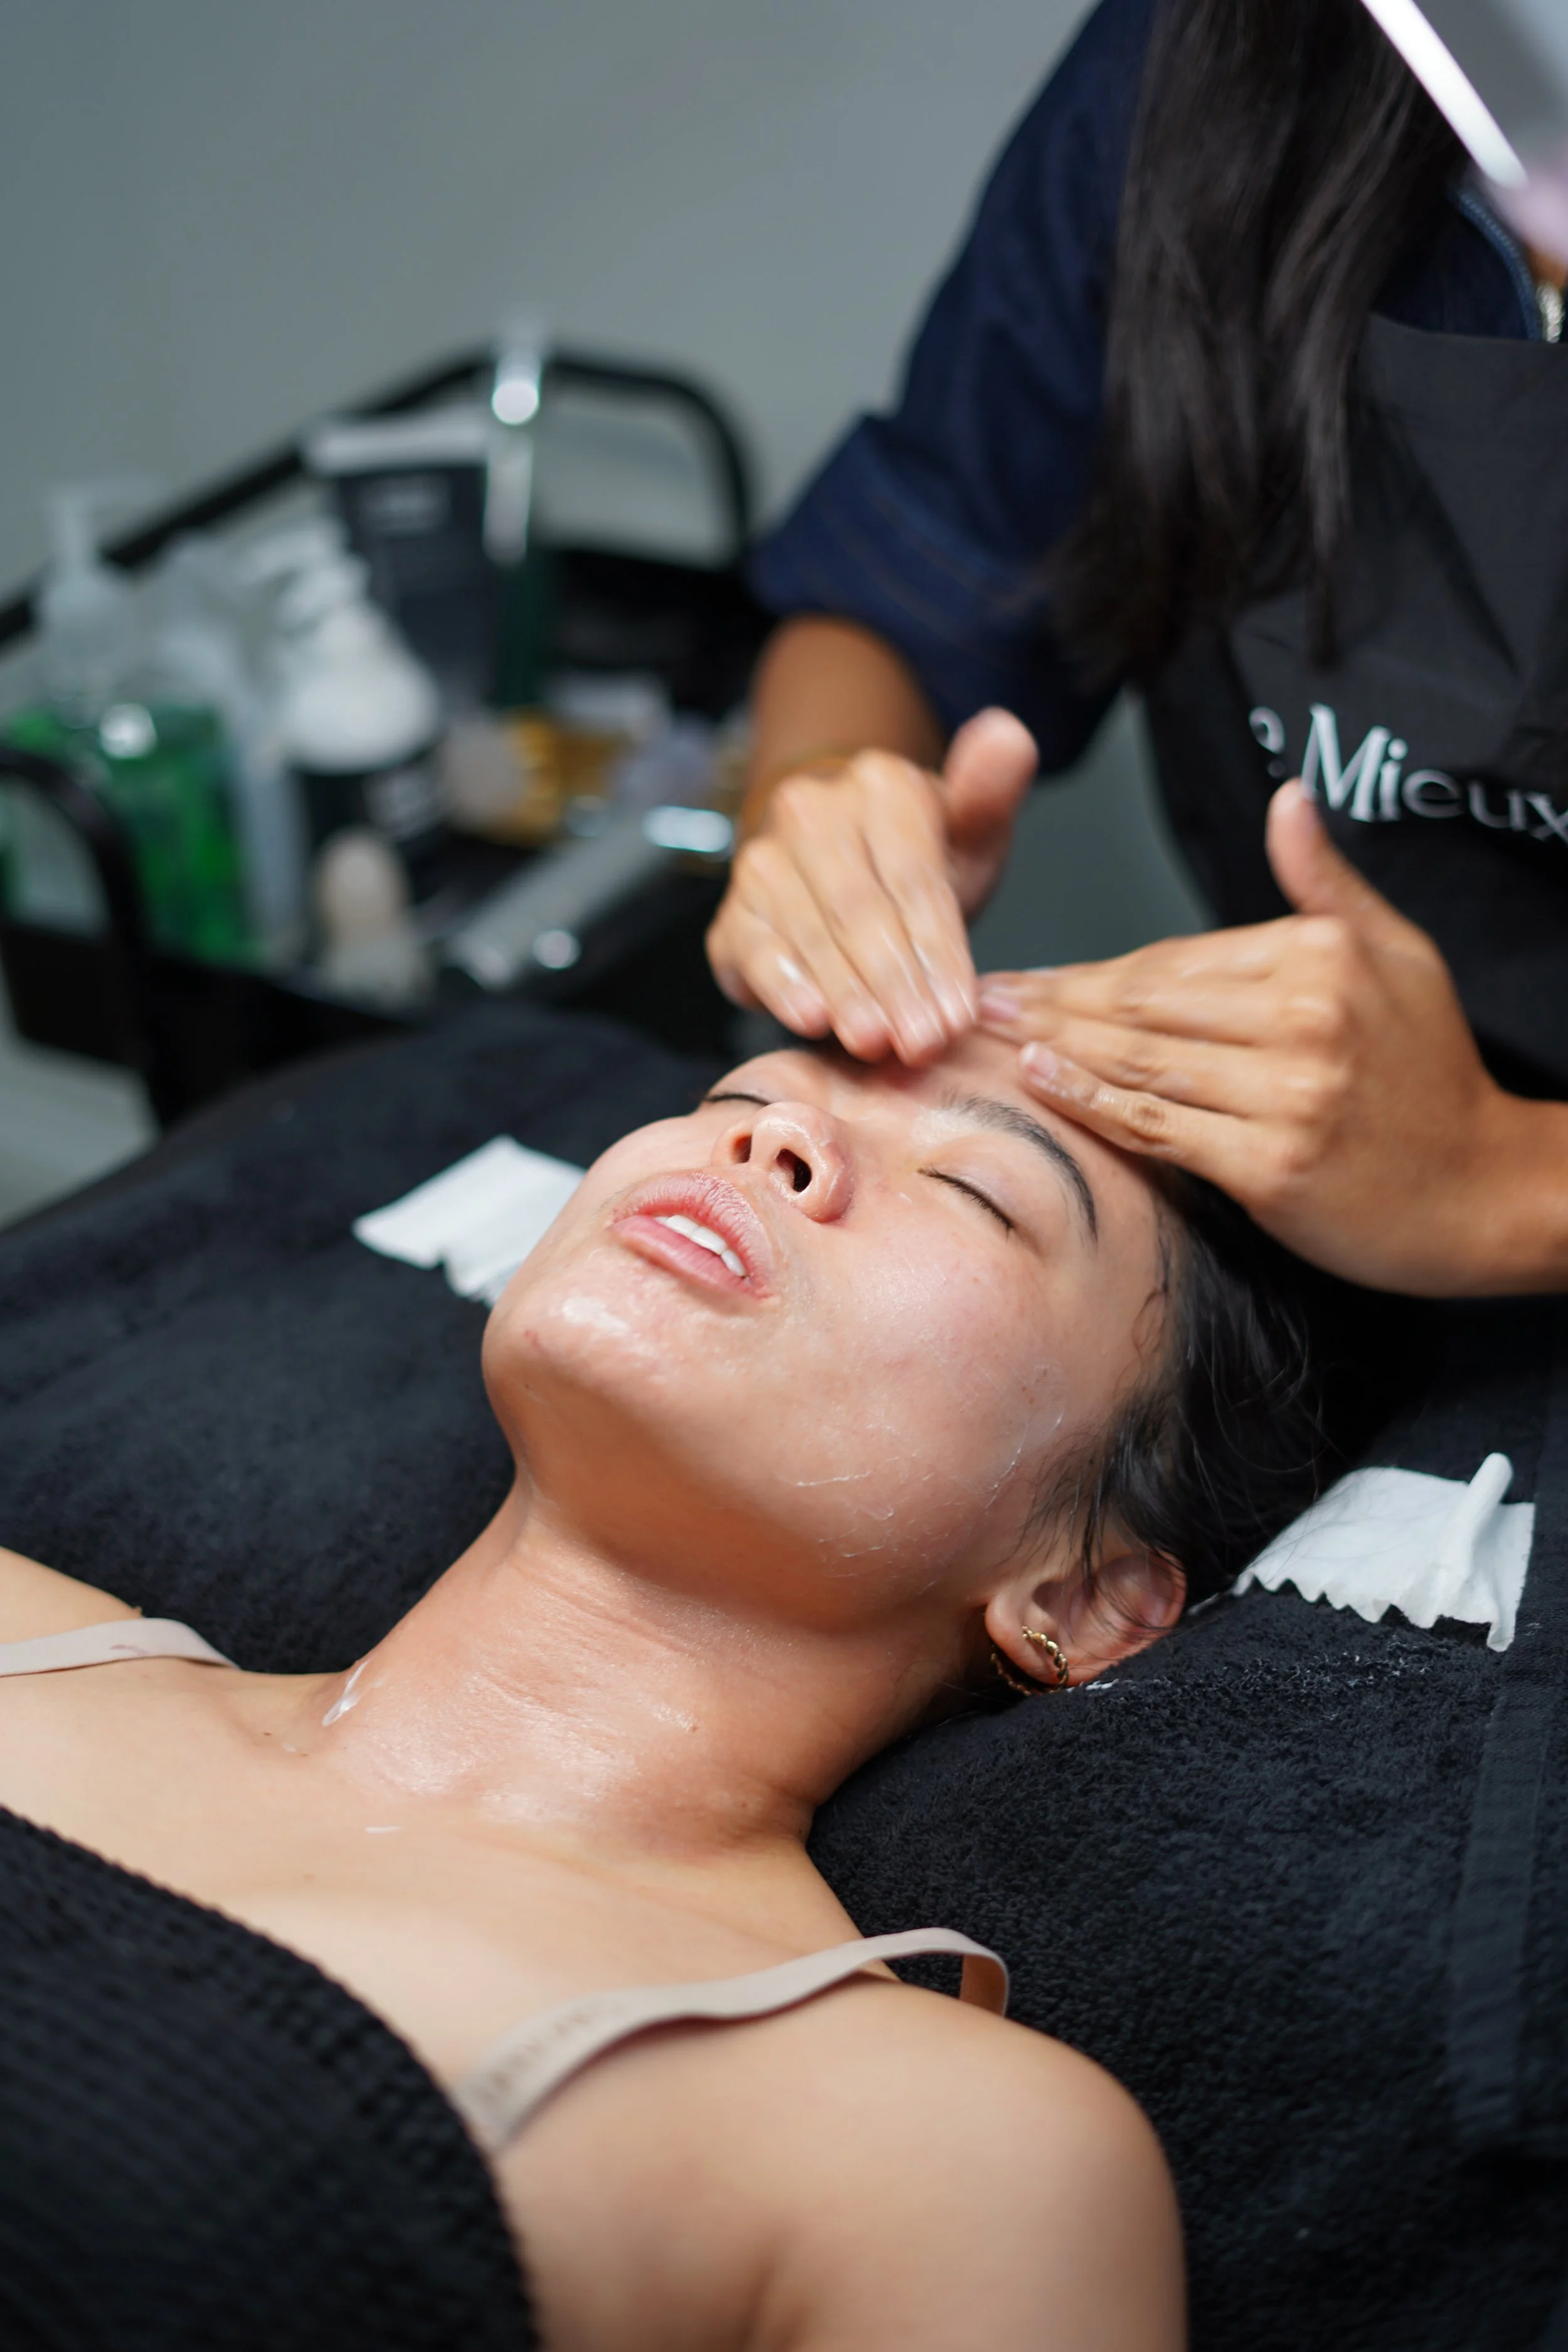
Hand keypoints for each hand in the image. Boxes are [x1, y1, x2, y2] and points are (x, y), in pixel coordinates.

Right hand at [707, 709, 1036, 1063]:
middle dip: (895, 983)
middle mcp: (810, 812)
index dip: (938, 951)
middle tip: (924, 1041)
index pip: (912, 877)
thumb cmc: (915, 865)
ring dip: (845, 993)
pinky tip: (809, 1019)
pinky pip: (754, 948)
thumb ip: (990, 793)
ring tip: (877, 1042)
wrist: (842, 870)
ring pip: (809, 931)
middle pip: (860, 909)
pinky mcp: (731, 914)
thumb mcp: (967, 832)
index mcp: (879, 786)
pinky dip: (781, 984)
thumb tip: (1009, 733)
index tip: (961, 1012)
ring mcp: (763, 861)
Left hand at [978, 781, 1566, 1294]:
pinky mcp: (1273, 1166)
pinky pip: (1161, 1127)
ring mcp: (1288, 1095)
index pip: (1175, 957)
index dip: (1093, 967)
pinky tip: (1042, 1084)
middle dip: (1055, 1001)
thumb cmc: (1433, 1073)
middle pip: (1145, 1004)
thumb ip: (1326, 882)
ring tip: (990, 1034)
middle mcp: (1304, 1018)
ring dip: (1056, 1046)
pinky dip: (1093, 1104)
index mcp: (1320, 956)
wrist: (1485, 1189)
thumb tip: (1286, 799)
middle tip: (980, 998)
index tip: (1030, 971)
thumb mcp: (1397, 953)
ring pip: (1142, 1061)